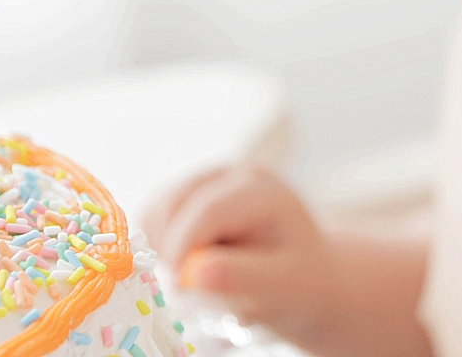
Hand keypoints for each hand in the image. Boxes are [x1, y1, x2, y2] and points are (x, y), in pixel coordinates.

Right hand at [140, 163, 331, 342]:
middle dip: (171, 248)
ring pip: (158, 207)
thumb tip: (192, 274)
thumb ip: (238, 278)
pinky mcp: (192, 192)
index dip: (183, 248)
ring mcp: (211, 178)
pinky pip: (155, 213)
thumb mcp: (278, 286)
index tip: (178, 288)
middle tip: (186, 287)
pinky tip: (189, 261)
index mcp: (262, 189)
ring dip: (164, 246)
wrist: (306, 273)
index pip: (208, 210)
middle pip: (175, 203)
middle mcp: (234, 173)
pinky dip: (160, 242)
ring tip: (196, 273)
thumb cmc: (296, 280)